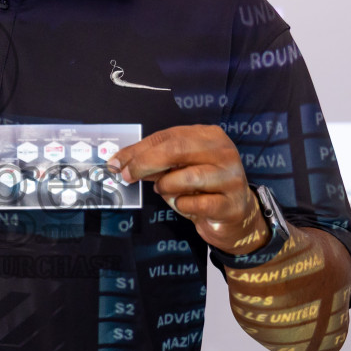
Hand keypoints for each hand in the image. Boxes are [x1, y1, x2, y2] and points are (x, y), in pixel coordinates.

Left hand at [107, 125, 267, 255]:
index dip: (138, 150)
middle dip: (146, 163)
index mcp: (209, 135)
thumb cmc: (201, 187)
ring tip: (165, 190)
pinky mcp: (231, 203)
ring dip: (167, 187)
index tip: (116, 163)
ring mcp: (231, 177)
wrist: (235, 215)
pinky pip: (195, 203)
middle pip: (177, 149)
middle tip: (127, 176)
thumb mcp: (176, 168)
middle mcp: (224, 151)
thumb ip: (151, 161)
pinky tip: (186, 204)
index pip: (168, 136)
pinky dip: (183, 205)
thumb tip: (119, 163)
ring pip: (186, 177)